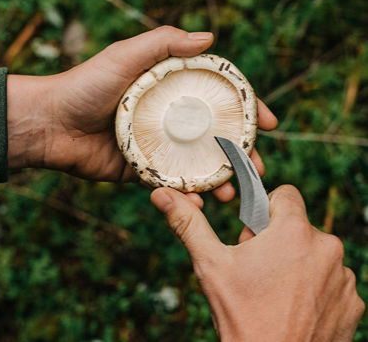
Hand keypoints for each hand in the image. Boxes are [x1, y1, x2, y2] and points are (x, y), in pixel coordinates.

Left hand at [7, 26, 276, 192]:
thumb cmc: (86, 84)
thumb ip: (164, 43)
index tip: (270, 123)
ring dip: (222, 178)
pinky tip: (202, 203)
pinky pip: (173, 182)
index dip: (248, 109)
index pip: (219, 98)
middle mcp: (169, 117)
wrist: (49, 123)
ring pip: (200, 163)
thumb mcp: (125, 55)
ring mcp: (159, 145)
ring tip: (237, 190)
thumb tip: (210, 37)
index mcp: (171, 89)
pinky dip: (190, 193)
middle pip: (216, 135)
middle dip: (243, 153)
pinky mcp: (143, 170)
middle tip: (260, 169)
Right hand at [151, 184, 364, 340]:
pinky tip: (297, 306)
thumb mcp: (211, 265)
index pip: (285, 195)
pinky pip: (333, 279)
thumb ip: (189, 224)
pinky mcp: (352, 301)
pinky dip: (317, 287)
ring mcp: (343, 277)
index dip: (266, 210)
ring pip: (316, 252)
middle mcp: (327, 247)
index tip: (255, 234)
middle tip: (260, 267)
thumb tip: (163, 195)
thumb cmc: (242, 317)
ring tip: (278, 290)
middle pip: (299, 226)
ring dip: (299, 263)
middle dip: (279, 239)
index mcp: (294, 230)